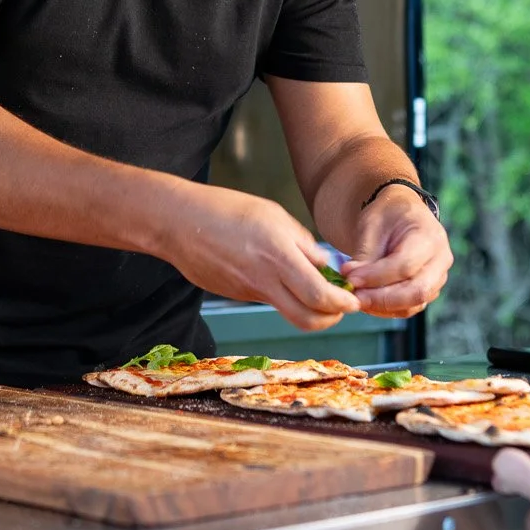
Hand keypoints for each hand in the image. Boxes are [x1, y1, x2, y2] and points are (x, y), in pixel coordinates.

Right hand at [162, 188, 359, 330]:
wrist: (176, 222)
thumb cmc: (224, 208)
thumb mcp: (272, 215)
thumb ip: (302, 243)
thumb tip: (325, 265)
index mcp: (278, 255)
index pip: (320, 296)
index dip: (343, 304)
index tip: (353, 299)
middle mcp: (265, 280)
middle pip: (308, 320)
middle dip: (331, 318)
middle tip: (339, 306)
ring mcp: (248, 291)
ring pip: (288, 312)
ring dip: (307, 307)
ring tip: (311, 285)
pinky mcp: (236, 294)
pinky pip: (267, 300)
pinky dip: (281, 294)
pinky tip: (274, 272)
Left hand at [339, 188, 450, 316]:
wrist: (399, 213)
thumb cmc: (385, 216)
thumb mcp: (372, 226)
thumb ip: (364, 257)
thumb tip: (351, 283)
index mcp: (430, 236)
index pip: (405, 265)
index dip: (376, 276)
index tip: (351, 278)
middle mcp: (440, 260)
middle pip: (417, 290)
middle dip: (381, 298)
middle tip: (354, 296)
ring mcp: (438, 278)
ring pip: (414, 304)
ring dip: (381, 306)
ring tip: (356, 297)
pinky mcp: (428, 291)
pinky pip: (409, 308)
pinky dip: (386, 309)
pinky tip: (366, 300)